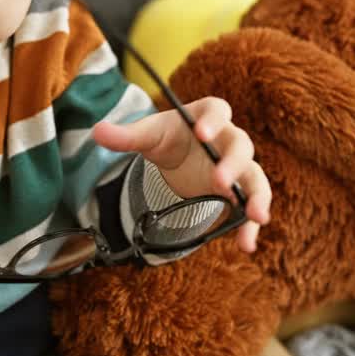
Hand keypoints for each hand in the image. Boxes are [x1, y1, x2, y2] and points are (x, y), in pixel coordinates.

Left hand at [92, 97, 270, 252]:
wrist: (177, 159)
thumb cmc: (166, 139)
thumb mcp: (146, 136)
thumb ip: (125, 136)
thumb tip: (97, 132)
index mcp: (207, 116)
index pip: (217, 109)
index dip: (212, 120)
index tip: (201, 133)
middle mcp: (228, 140)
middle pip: (241, 146)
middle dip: (233, 164)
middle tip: (220, 181)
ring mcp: (237, 167)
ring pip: (255, 178)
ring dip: (258, 197)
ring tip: (257, 217)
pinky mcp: (238, 191)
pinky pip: (250, 206)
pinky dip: (250, 226)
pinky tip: (246, 246)